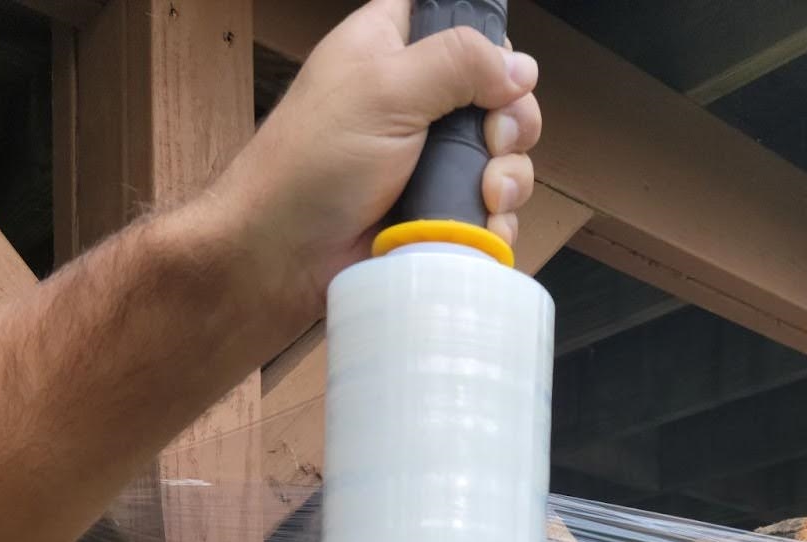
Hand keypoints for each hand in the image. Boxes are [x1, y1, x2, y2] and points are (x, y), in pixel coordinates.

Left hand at [211, 0, 539, 332]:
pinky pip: (488, 210)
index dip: (490, 48)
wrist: (285, 254)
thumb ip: (457, 63)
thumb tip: (521, 67)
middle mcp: (418, 98)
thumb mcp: (385, 89)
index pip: (460, 20)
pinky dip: (493, 221)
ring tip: (485, 197)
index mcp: (395, 44)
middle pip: (499, 94)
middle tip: (493, 144)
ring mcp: (429, 159)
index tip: (493, 79)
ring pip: (502, 156)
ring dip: (508, 178)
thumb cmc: (313, 164)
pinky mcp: (435, 210)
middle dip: (512, 123)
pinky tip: (479, 226)